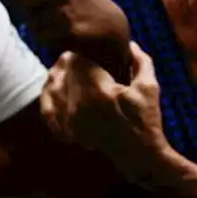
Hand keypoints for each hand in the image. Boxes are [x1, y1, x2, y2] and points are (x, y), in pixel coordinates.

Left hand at [2, 0, 131, 83]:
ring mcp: (64, 9)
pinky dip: (47, 39)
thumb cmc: (82, 5)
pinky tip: (64, 35)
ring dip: (39, 26)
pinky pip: (40, 36)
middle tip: (40, 12)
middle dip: (25, 8)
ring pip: (30, 20)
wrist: (114, 28)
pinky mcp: (68, 30)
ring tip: (59, 24)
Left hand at [41, 42, 168, 181]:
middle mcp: (79, 105)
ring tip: (67, 68)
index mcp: (98, 91)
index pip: (78, 59)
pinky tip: (55, 89)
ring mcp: (69, 120)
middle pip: (63, 71)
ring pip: (51, 86)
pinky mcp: (66, 132)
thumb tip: (129, 42)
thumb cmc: (147, 119)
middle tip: (78, 55)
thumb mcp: (149, 87)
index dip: (83, 50)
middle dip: (70, 61)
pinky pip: (47, 109)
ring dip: (58, 74)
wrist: (138, 155)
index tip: (90, 47)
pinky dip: (49, 96)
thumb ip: (139, 60)